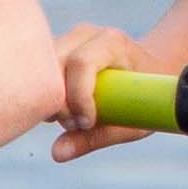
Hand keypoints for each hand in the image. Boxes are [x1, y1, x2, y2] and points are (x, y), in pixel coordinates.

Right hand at [51, 23, 165, 162]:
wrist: (150, 72)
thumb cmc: (146, 99)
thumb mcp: (129, 122)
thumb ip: (94, 138)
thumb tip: (57, 154)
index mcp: (111, 42)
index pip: (81, 63)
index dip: (78, 96)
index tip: (87, 123)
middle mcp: (85, 34)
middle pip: (54, 64)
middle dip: (59, 101)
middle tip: (74, 125)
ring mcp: (66, 39)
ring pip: (40, 68)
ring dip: (49, 98)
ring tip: (69, 118)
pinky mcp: (53, 49)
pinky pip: (37, 71)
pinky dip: (43, 94)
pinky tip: (59, 109)